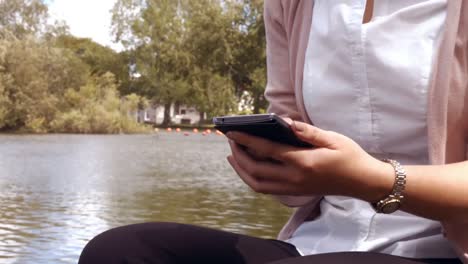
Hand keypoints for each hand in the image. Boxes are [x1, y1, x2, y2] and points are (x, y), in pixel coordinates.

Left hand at [226, 120, 393, 200]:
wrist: (363, 182)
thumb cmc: (350, 156)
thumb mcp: (332, 138)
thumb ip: (306, 131)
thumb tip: (283, 122)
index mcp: (303, 162)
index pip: (267, 151)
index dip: (247, 140)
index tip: (232, 132)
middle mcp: (295, 179)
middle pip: (256, 171)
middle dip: (238, 156)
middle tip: (231, 140)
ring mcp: (294, 189)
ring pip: (257, 184)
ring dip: (241, 170)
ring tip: (233, 155)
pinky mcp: (295, 193)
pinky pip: (266, 189)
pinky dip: (252, 179)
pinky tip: (248, 167)